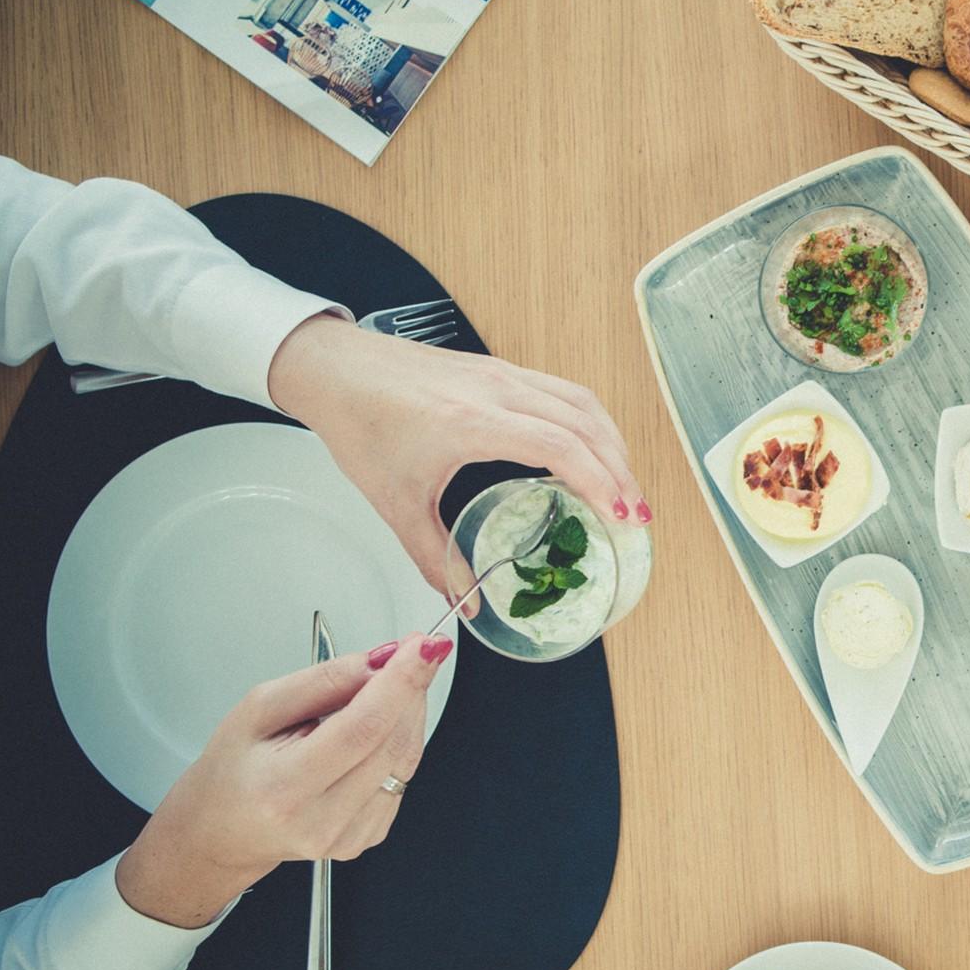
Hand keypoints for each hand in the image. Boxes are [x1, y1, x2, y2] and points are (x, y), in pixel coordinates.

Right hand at [114, 633, 451, 927]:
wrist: (222, 831)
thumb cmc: (232, 771)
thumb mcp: (258, 709)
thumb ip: (321, 682)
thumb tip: (377, 662)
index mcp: (284, 788)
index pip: (362, 729)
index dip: (400, 683)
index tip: (422, 647)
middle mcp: (320, 820)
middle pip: (392, 742)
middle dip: (411, 687)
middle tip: (414, 650)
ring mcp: (347, 836)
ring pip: (405, 759)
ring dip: (410, 711)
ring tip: (394, 683)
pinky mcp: (367, 837)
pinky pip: (402, 777)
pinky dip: (400, 740)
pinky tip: (380, 724)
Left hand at [267, 317, 647, 597]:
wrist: (333, 368)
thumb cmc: (359, 426)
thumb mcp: (394, 503)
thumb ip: (434, 557)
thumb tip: (465, 601)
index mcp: (472, 422)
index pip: (559, 446)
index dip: (599, 480)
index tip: (621, 516)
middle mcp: (498, 390)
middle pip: (585, 424)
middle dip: (620, 471)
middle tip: (636, 515)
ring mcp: (503, 374)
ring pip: (583, 402)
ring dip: (612, 443)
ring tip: (625, 485)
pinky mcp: (501, 369)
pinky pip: (565, 391)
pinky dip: (592, 423)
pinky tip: (594, 449)